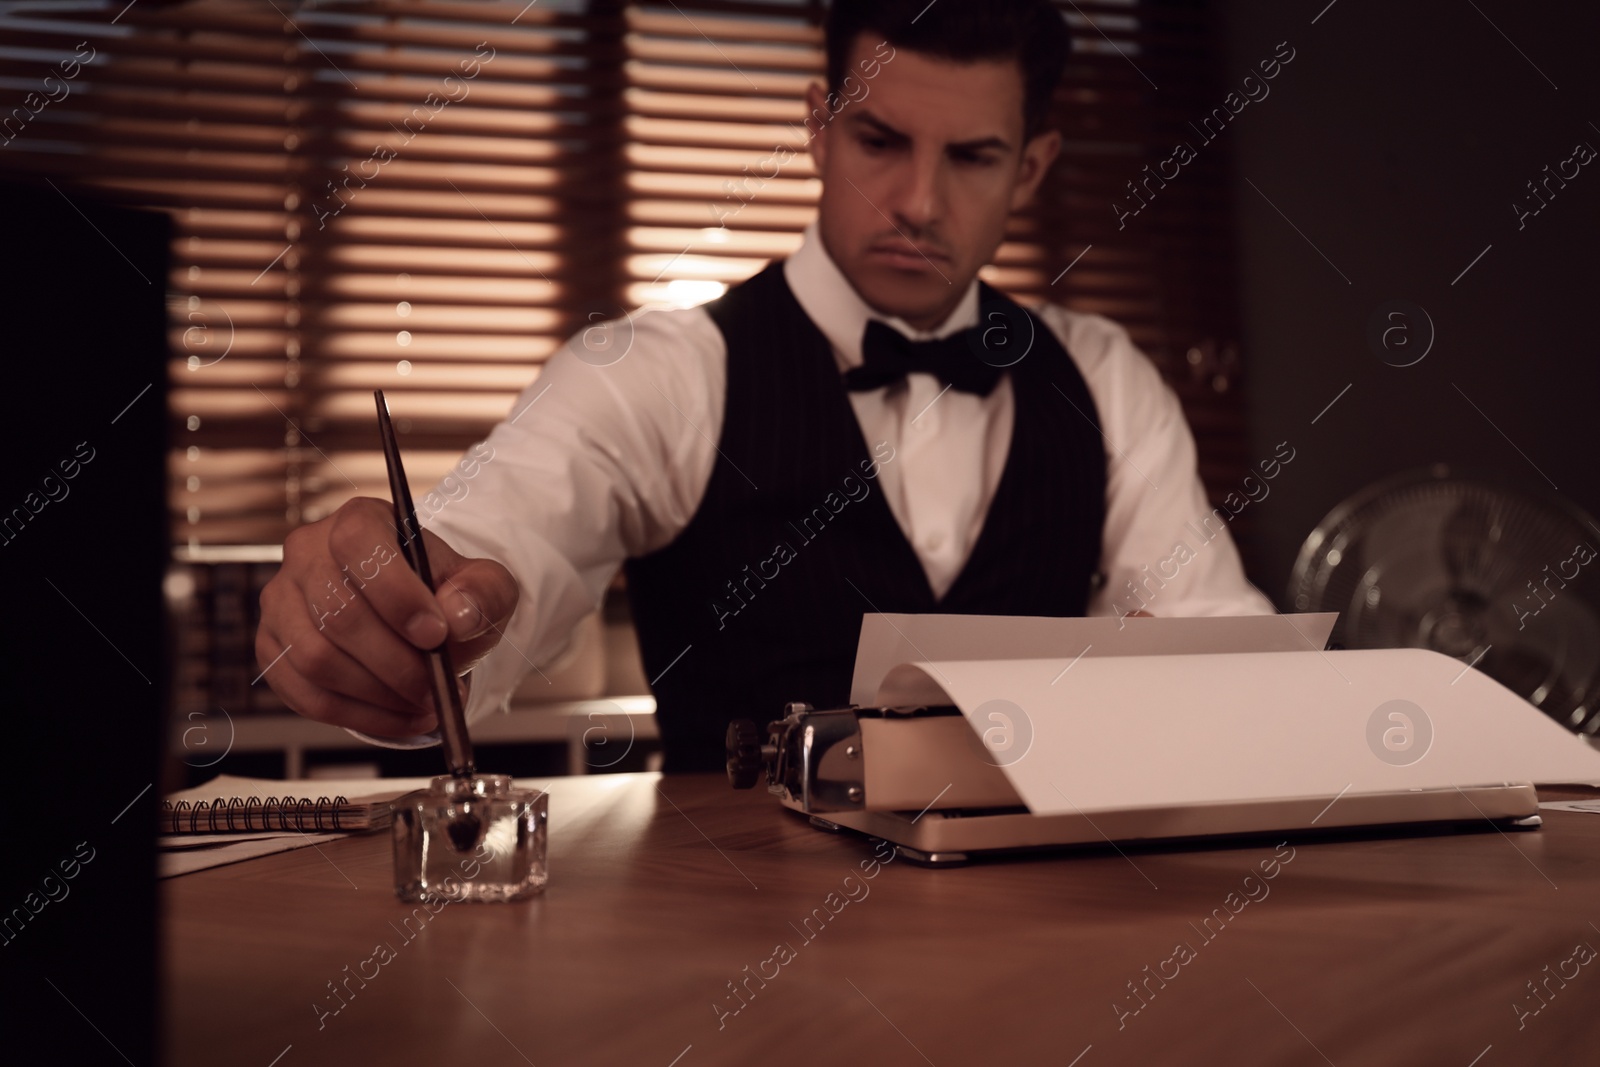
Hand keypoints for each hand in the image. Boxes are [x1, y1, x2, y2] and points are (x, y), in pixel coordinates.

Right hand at [255, 497, 517, 737]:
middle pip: (338, 614)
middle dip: (394, 662)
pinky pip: (304, 693)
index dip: (396, 594)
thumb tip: (458, 615)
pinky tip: (399, 718)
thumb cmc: (445, 594)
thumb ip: (483, 593)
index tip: (436, 635)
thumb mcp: (484, 585)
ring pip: (315, 658)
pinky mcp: (272, 648)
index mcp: (358, 520)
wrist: (419, 618)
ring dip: (376, 694)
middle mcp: (306, 553)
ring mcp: (281, 601)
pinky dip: (357, 716)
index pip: (358, 545)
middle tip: (435, 687)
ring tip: (422, 704)